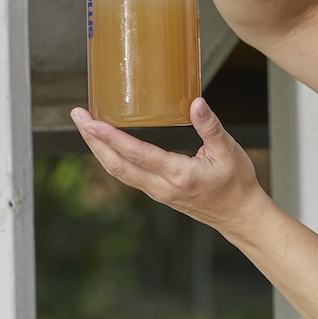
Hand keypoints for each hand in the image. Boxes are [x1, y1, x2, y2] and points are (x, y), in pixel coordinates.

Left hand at [70, 98, 268, 237]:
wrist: (239, 215)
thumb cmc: (236, 182)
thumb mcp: (229, 150)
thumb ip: (209, 126)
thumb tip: (196, 102)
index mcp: (179, 175)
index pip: (136, 154)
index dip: (110, 137)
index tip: (91, 121)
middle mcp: (162, 187)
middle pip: (116, 165)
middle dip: (93, 140)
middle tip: (78, 116)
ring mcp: (157, 192)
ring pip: (118, 172)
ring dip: (98, 149)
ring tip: (85, 126)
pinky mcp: (157, 192)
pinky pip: (127, 174)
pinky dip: (111, 157)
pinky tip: (107, 143)